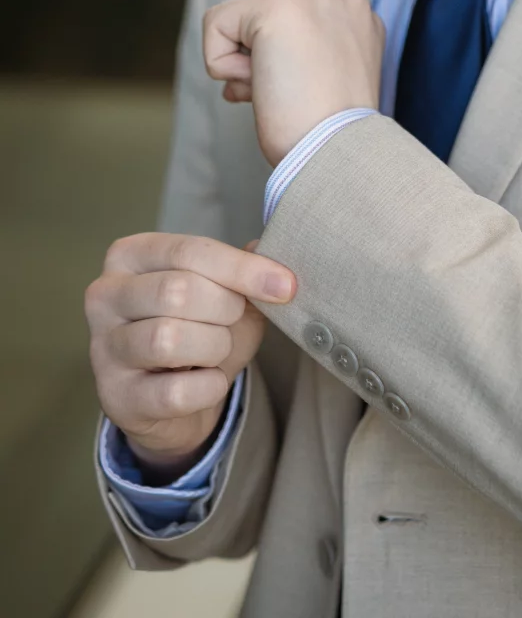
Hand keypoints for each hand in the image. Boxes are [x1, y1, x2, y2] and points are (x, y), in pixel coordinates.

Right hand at [85, 231, 295, 478]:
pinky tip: (210, 381)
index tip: (286, 285)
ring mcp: (103, 348)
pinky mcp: (115, 397)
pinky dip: (208, 386)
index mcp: (130, 255)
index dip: (242, 269)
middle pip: (178, 291)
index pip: (190, 251)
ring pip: (169, 338)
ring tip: (217, 350)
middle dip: (224, 309)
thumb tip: (268, 252)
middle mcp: (105, 295)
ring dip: (214, 346)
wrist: (172, 401)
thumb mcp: (224, 294)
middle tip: (233, 320)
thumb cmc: (198, 330)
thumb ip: (244, 271)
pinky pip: (174, 391)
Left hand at [203, 0, 384, 166]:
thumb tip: (243, 71)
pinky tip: (263, 83)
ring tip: (282, 91)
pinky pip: (216, 26)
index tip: (308, 94)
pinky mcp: (277, 7)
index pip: (292, 28)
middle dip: (264, 65)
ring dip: (247, 68)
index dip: (284, 67)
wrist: (337, 150)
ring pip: (238, 23)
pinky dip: (223, 66)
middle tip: (293, 98)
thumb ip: (297, 59)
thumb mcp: (327, 82)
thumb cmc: (329, 133)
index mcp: (356, 17)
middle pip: (263, 23)